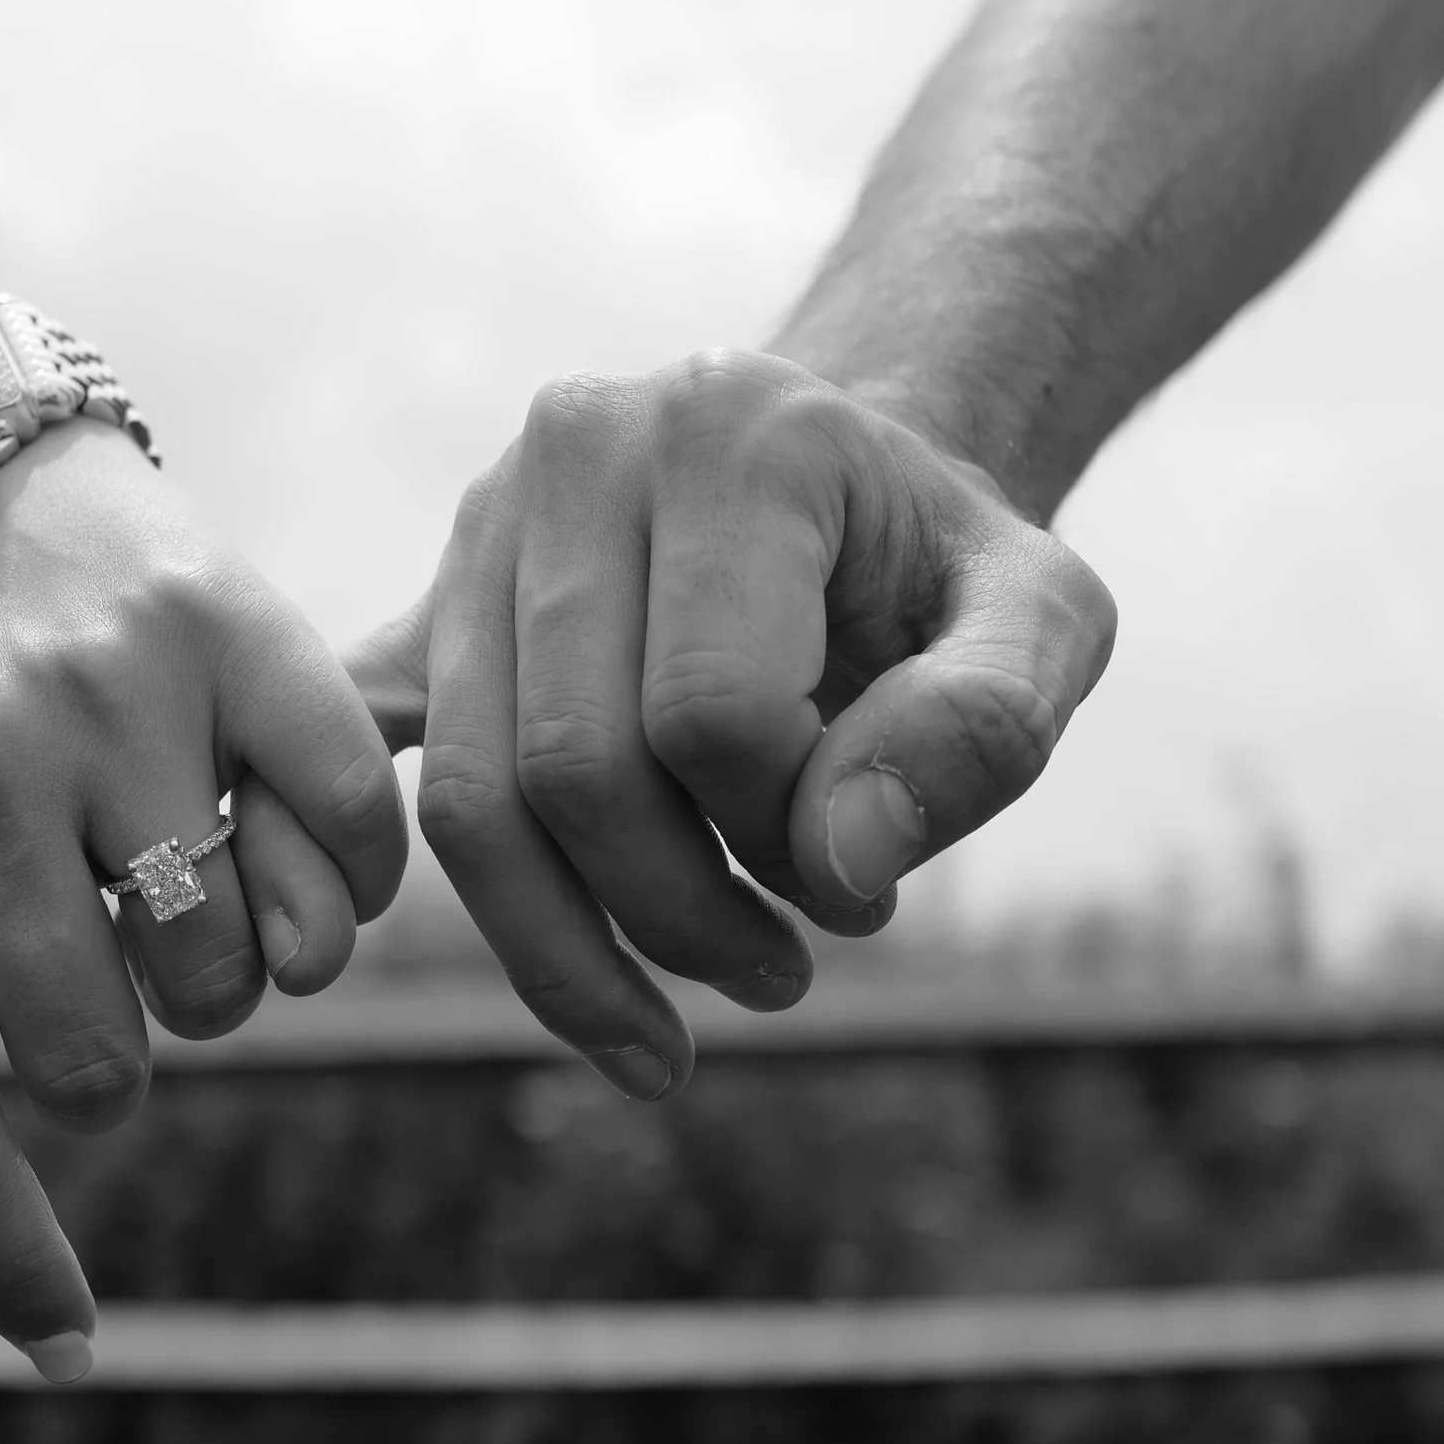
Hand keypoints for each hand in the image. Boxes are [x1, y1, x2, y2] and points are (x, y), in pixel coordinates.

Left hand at [0, 424, 405, 1379]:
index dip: (9, 1264)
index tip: (69, 1345)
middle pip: (105, 1061)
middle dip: (111, 1057)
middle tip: (94, 966)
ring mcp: (115, 692)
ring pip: (234, 970)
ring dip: (218, 976)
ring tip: (166, 885)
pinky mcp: (240, 629)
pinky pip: (349, 845)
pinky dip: (336, 891)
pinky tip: (280, 850)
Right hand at [348, 349, 1114, 1097]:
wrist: (844, 493)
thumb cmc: (940, 570)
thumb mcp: (1045, 623)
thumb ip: (984, 727)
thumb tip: (842, 863)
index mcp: (733, 431)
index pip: (710, 711)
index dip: (787, 840)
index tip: (861, 883)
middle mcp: (576, 449)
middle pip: (572, 767)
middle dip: (681, 913)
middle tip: (783, 967)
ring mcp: (481, 525)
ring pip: (471, 804)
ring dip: (576, 952)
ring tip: (684, 1012)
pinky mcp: (427, 608)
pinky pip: (398, 778)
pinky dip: (437, 886)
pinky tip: (535, 977)